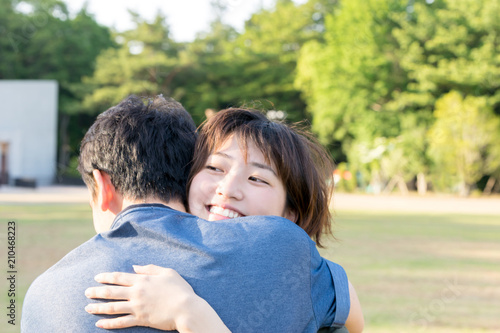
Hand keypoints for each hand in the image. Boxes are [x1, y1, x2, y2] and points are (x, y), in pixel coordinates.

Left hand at [85, 264, 229, 331]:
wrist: (186, 309)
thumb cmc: (180, 289)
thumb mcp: (168, 272)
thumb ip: (150, 268)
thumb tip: (134, 267)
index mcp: (143, 280)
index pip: (119, 277)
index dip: (106, 277)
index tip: (96, 277)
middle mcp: (137, 293)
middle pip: (111, 292)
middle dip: (96, 292)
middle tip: (86, 292)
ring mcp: (137, 307)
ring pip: (113, 307)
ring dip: (98, 308)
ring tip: (87, 308)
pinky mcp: (140, 320)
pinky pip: (121, 322)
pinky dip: (109, 323)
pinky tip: (99, 324)